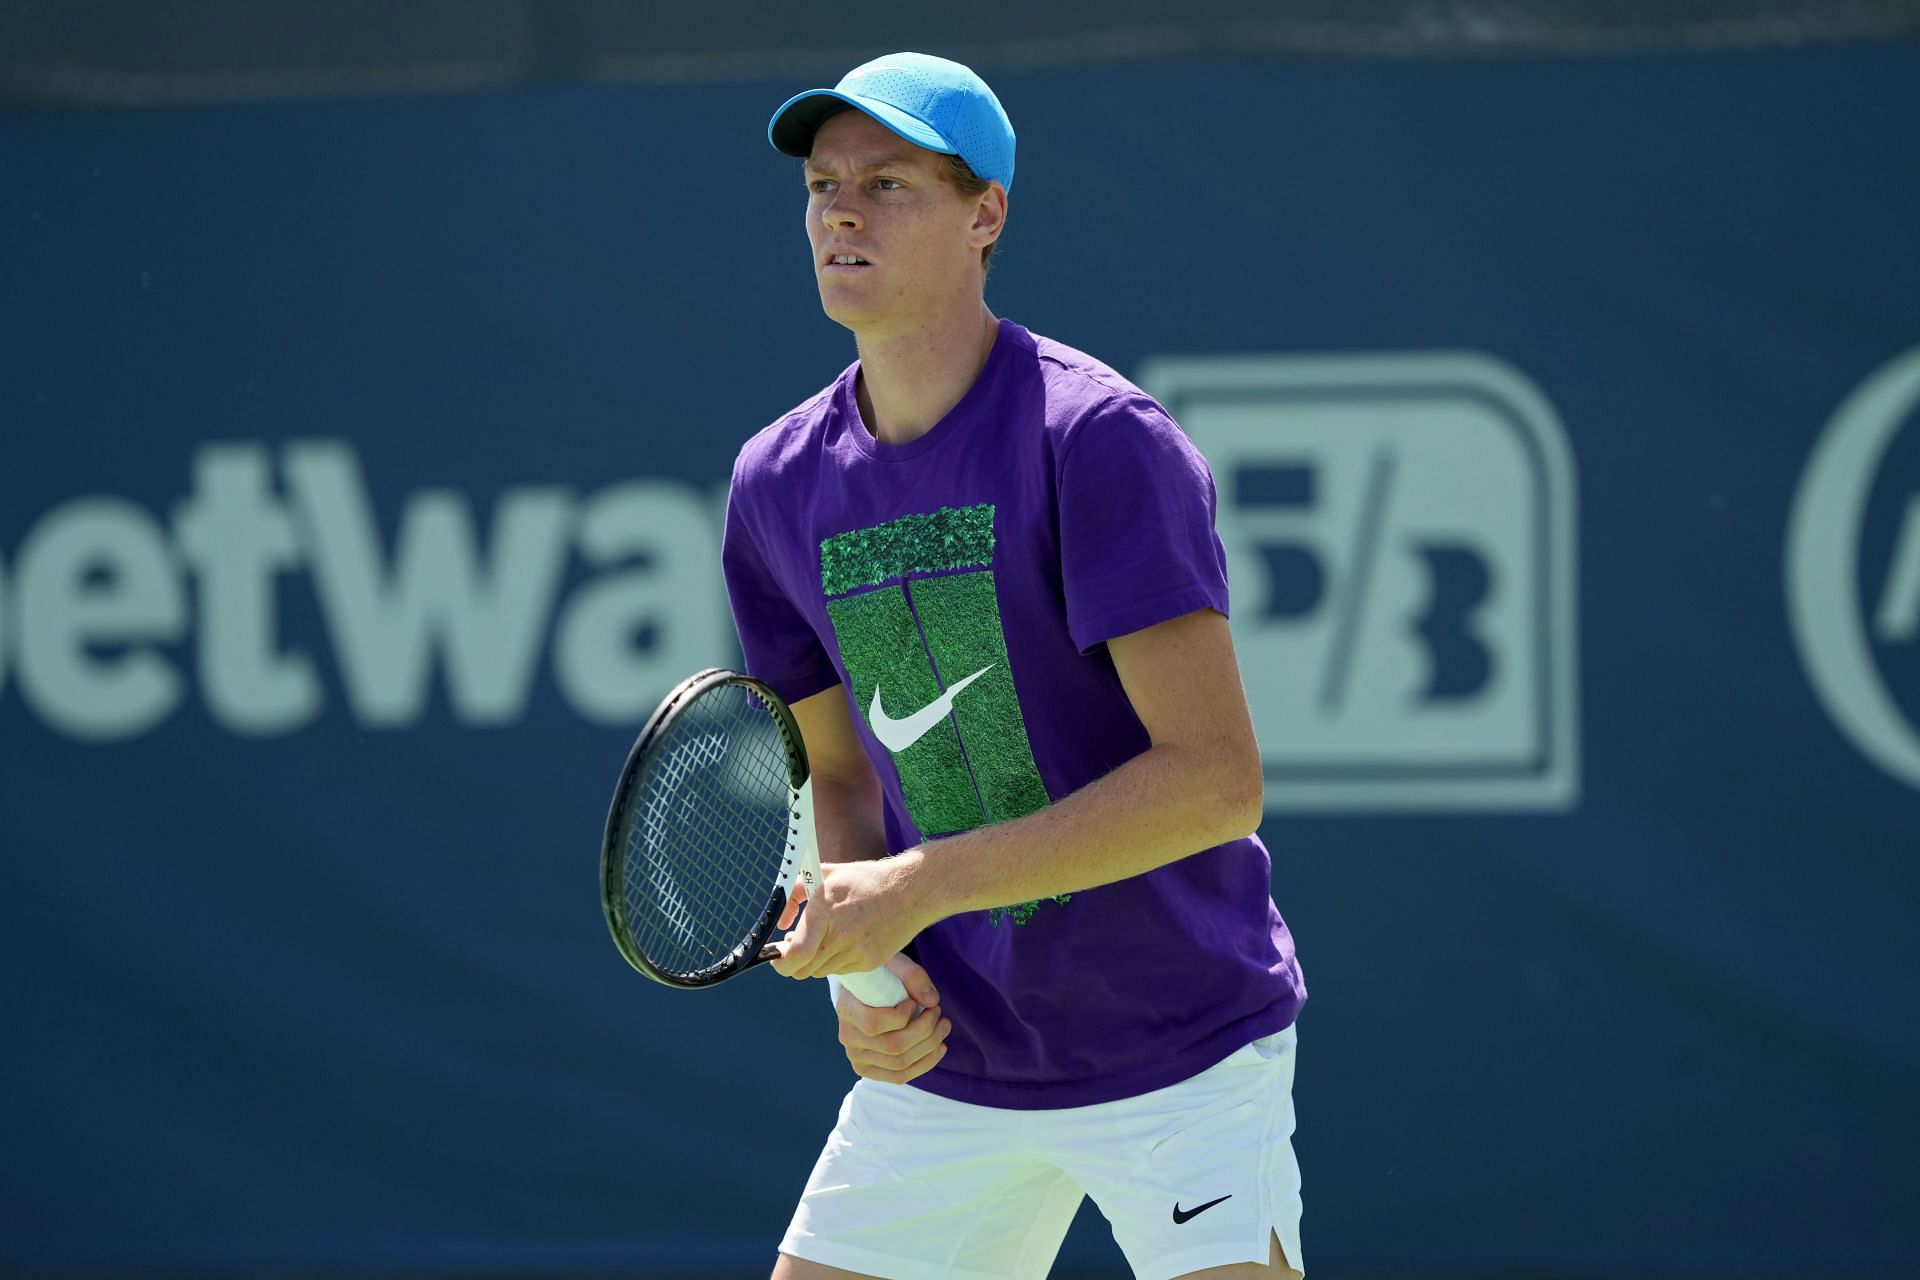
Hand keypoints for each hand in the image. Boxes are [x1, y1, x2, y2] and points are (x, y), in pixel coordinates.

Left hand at [772, 853, 927, 979]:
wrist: (911, 890)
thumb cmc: (865, 879)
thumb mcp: (825, 874)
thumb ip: (794, 892)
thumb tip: (782, 921)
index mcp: (825, 913)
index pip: (795, 954)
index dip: (780, 961)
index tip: (777, 954)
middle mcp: (840, 937)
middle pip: (803, 970)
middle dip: (794, 962)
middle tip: (795, 946)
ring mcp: (857, 952)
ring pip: (821, 972)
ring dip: (816, 960)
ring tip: (825, 937)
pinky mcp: (870, 962)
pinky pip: (842, 971)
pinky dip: (837, 960)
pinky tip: (846, 939)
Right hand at [834, 953, 950, 1083]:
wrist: (866, 990)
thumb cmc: (880, 974)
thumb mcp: (892, 962)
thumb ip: (911, 975)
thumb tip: (931, 1001)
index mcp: (846, 1008)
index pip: (873, 1023)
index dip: (902, 1016)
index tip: (915, 1002)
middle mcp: (848, 1037)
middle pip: (892, 1046)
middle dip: (925, 1030)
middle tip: (938, 1011)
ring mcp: (857, 1057)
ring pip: (899, 1063)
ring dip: (930, 1046)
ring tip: (943, 1026)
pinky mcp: (869, 1069)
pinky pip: (899, 1076)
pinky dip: (924, 1064)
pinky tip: (939, 1048)